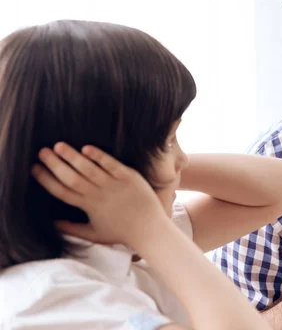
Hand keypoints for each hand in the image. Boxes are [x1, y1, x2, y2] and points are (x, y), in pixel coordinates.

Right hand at [32, 142, 166, 246]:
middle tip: (41, 151)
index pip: (62, 192)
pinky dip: (99, 157)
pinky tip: (86, 148)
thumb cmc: (121, 232)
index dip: (46, 180)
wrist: (149, 229)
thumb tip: (52, 223)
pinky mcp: (129, 178)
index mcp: (89, 207)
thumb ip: (72, 228)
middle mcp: (99, 195)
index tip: (34, 168)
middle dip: (55, 164)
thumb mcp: (94, 234)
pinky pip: (112, 165)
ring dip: (72, 157)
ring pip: (89, 169)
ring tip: (58, 145)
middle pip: (72, 178)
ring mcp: (115, 186)